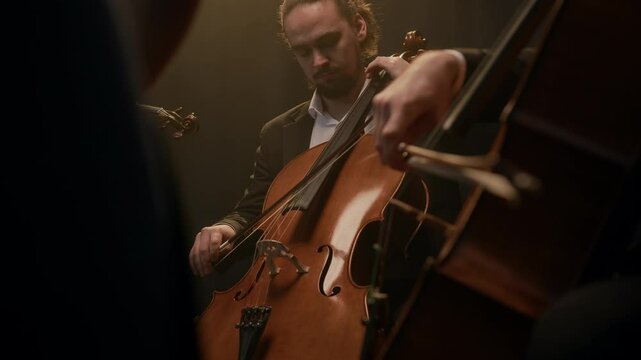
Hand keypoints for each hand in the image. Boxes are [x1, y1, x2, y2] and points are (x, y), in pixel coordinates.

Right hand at [189, 224, 235, 276]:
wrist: (221, 230)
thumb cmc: (227, 237)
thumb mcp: (231, 241)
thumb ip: (226, 249)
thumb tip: (219, 258)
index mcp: (216, 231)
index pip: (214, 242)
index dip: (214, 252)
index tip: (214, 261)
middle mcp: (205, 232)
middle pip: (203, 249)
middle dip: (205, 262)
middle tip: (208, 271)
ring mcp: (198, 238)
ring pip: (196, 252)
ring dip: (199, 265)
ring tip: (203, 274)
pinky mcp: (195, 243)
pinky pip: (192, 254)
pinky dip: (193, 263)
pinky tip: (196, 271)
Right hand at [372, 50, 465, 169]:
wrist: (429, 67)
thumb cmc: (437, 90)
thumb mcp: (434, 116)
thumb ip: (418, 134)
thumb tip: (406, 150)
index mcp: (403, 106)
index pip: (390, 137)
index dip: (395, 156)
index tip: (405, 166)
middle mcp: (386, 103)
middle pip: (380, 140)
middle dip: (390, 157)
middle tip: (404, 165)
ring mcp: (379, 102)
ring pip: (376, 135)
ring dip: (387, 148)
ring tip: (402, 154)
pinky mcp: (377, 102)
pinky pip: (377, 126)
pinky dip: (385, 138)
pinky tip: (398, 141)